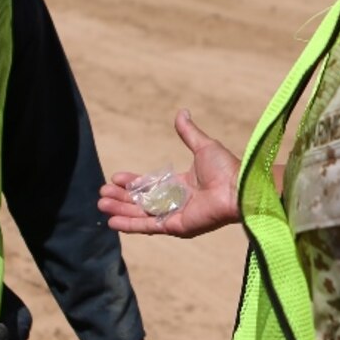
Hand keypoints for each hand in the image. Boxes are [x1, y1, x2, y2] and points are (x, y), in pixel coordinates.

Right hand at [97, 110, 241, 237]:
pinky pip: (148, 226)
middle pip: (142, 202)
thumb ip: (188, 133)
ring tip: (101, 204)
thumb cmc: (226, 168)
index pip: (150, 186)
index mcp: (182, 186)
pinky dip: (130, 224)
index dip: (132, 183)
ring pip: (141, 214)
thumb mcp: (203, 146)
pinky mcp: (176, 227)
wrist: (238, 187)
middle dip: (121, 198)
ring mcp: (175, 216)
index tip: (115, 177)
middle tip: (102, 193)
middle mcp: (177, 203)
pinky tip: (112, 221)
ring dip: (121, 210)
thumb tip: (181, 112)